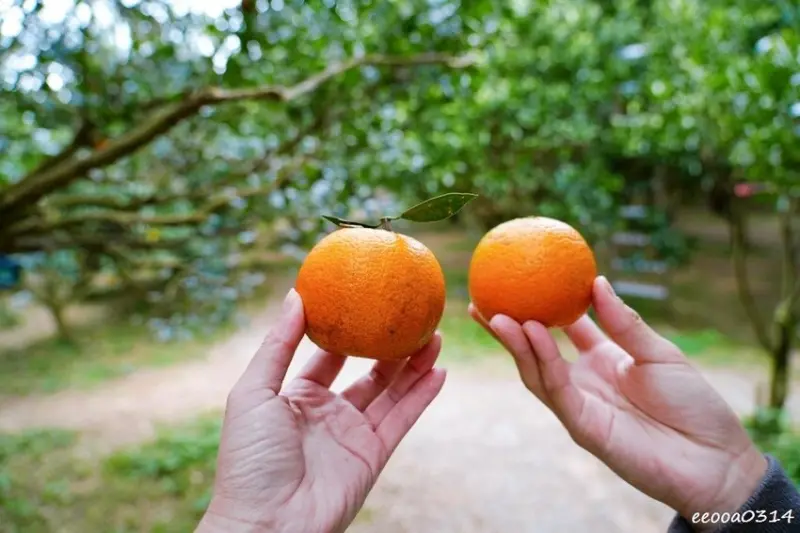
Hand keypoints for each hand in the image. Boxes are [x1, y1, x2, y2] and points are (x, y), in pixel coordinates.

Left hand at [197, 289, 445, 532]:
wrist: (266, 524)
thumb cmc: (249, 459)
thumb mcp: (253, 392)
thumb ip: (277, 345)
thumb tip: (295, 296)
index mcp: (296, 397)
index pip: (327, 356)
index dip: (346, 330)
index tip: (364, 301)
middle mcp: (328, 413)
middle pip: (368, 371)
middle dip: (390, 345)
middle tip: (410, 316)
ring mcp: (352, 434)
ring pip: (392, 392)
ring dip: (414, 365)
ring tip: (434, 335)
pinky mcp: (373, 455)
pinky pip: (403, 419)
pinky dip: (423, 396)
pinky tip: (440, 372)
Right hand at [470, 276, 766, 528]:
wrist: (715, 460)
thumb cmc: (694, 406)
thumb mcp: (660, 354)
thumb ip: (625, 323)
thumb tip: (597, 282)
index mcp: (603, 360)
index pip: (563, 328)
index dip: (541, 305)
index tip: (522, 280)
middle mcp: (584, 380)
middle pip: (536, 349)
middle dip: (508, 326)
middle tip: (483, 298)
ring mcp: (580, 404)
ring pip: (536, 370)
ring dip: (515, 342)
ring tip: (497, 313)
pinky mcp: (582, 425)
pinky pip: (556, 388)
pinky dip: (542, 359)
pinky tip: (532, 332)